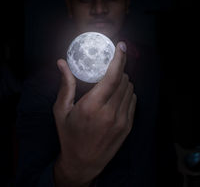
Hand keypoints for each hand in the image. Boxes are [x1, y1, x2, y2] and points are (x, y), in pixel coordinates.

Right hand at [53, 42, 136, 186]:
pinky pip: (133, 100)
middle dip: (118, 70)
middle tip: (108, 69)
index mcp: (93, 106)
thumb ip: (65, 85)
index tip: (121, 45)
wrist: (83, 162)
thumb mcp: (62, 110)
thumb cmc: (69, 135)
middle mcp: (111, 112)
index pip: (113, 76)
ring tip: (110, 84)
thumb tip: (62, 63)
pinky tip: (116, 97)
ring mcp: (122, 120)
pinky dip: (127, 93)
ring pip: (130, 89)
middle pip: (124, 80)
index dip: (119, 58)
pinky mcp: (128, 126)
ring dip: (123, 81)